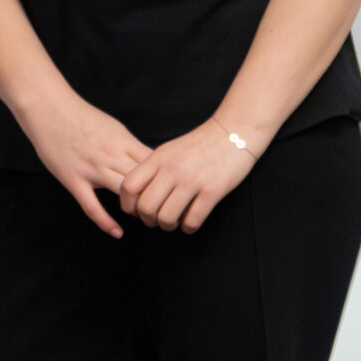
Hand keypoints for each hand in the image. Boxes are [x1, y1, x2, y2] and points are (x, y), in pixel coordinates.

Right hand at [15, 90, 153, 238]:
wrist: (50, 109)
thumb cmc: (81, 116)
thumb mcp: (113, 127)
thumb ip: (129, 145)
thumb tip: (146, 160)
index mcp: (123, 142)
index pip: (154, 165)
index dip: (165, 179)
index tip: (169, 188)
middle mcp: (112, 157)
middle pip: (143, 182)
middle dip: (155, 196)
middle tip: (160, 207)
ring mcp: (92, 170)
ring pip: (123, 194)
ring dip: (136, 208)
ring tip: (143, 216)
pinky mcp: (74, 181)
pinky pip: (92, 207)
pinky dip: (105, 222)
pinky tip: (116, 232)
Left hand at [118, 119, 261, 233]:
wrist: (233, 132)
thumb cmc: (200, 144)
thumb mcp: (170, 150)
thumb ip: (154, 168)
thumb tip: (139, 194)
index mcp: (158, 158)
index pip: (129, 186)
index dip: (128, 205)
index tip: (137, 210)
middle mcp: (172, 169)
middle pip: (145, 207)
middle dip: (148, 220)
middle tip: (157, 219)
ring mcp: (192, 180)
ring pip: (166, 218)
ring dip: (168, 226)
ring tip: (175, 222)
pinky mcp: (212, 190)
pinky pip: (192, 220)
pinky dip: (189, 227)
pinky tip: (191, 222)